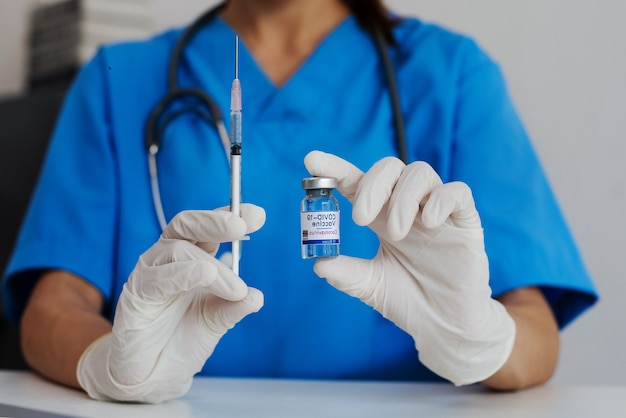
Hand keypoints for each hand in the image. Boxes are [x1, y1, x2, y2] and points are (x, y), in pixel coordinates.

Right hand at [77, 205, 264, 402]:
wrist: (153, 375)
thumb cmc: (182, 338)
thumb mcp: (216, 321)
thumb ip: (234, 306)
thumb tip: (257, 296)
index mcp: (191, 259)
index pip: (208, 228)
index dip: (230, 216)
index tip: (257, 214)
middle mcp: (168, 260)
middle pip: (186, 225)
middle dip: (215, 222)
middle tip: (241, 227)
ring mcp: (150, 274)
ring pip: (176, 249)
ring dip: (211, 266)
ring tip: (236, 289)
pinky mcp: (135, 296)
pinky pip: (155, 278)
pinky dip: (183, 274)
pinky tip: (205, 275)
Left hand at [304, 151, 514, 385]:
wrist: (446, 325)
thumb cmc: (409, 301)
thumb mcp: (372, 286)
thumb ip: (347, 274)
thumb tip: (319, 263)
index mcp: (380, 217)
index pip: (356, 182)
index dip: (335, 169)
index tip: (312, 161)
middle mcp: (407, 207)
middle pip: (389, 168)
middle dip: (371, 185)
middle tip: (359, 219)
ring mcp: (436, 211)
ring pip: (420, 173)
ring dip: (402, 198)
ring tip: (396, 234)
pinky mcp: (465, 221)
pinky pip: (457, 192)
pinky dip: (440, 200)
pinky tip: (429, 222)